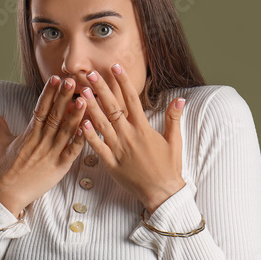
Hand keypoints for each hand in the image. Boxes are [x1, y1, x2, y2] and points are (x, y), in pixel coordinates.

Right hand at [0, 75, 86, 215]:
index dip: (48, 92)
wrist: (8, 193)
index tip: (56, 78)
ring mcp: (51, 153)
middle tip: (72, 81)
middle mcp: (41, 141)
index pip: (40, 108)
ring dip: (75, 115)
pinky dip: (80, 140)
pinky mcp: (59, 167)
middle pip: (54, 115)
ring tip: (84, 100)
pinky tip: (88, 128)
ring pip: (65, 131)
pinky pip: (72, 151)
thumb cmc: (6, 168)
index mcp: (29, 132)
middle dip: (63, 97)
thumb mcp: (2, 143)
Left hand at [77, 64, 186, 214]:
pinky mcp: (112, 164)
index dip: (123, 82)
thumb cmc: (169, 167)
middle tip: (91, 74)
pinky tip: (80, 124)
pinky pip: (98, 148)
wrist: (162, 193)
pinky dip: (89, 137)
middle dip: (102, 89)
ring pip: (102, 125)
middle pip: (113, 108)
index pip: (132, 100)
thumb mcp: (175, 141)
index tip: (115, 67)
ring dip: (91, 108)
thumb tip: (180, 98)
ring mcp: (119, 150)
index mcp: (144, 129)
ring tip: (82, 92)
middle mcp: (130, 136)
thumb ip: (174, 118)